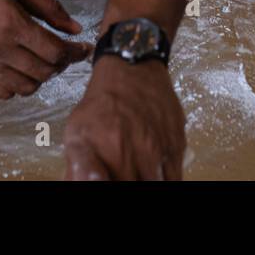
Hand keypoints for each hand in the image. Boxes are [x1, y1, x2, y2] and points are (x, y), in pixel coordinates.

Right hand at [0, 0, 91, 98]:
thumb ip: (50, 9)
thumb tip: (75, 29)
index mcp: (12, 24)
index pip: (55, 52)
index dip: (75, 53)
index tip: (83, 49)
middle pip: (43, 72)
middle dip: (60, 64)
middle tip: (64, 53)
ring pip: (25, 87)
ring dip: (40, 77)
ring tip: (42, 61)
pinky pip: (3, 92)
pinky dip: (17, 85)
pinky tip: (19, 68)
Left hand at [64, 57, 184, 179]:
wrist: (134, 67)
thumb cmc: (103, 100)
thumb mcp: (77, 130)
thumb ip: (77, 166)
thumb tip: (77, 186)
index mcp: (112, 151)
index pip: (110, 186)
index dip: (106, 187)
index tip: (105, 179)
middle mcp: (139, 152)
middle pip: (134, 186)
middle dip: (125, 183)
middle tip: (119, 175)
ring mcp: (161, 150)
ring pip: (156, 184)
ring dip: (144, 182)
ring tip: (135, 173)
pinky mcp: (178, 146)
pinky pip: (174, 179)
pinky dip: (163, 180)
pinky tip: (151, 173)